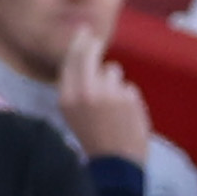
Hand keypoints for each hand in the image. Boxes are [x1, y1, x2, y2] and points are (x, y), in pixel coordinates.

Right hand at [56, 26, 152, 161]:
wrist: (115, 162)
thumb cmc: (91, 138)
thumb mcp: (71, 114)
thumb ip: (75, 89)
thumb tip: (85, 62)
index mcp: (67, 97)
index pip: (72, 61)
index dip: (78, 44)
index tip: (84, 33)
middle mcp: (86, 91)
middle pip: (90, 56)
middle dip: (92, 45)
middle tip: (94, 39)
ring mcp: (109, 93)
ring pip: (112, 71)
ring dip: (113, 81)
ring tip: (111, 103)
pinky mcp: (129, 98)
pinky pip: (128, 87)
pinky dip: (127, 96)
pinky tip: (124, 113)